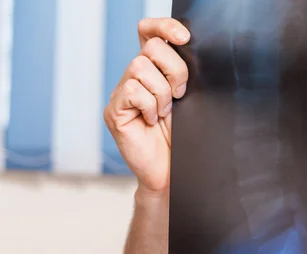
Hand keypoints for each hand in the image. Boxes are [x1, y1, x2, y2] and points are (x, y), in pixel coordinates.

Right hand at [103, 17, 189, 192]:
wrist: (172, 172)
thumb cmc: (183, 140)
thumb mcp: (190, 102)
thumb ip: (185, 77)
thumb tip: (188, 50)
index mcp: (154, 72)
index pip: (149, 32)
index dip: (163, 26)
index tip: (184, 36)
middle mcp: (134, 78)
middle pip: (150, 47)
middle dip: (175, 70)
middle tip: (180, 96)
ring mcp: (121, 94)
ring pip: (140, 67)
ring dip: (162, 93)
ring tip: (164, 114)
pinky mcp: (114, 111)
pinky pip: (132, 91)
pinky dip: (149, 106)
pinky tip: (151, 122)